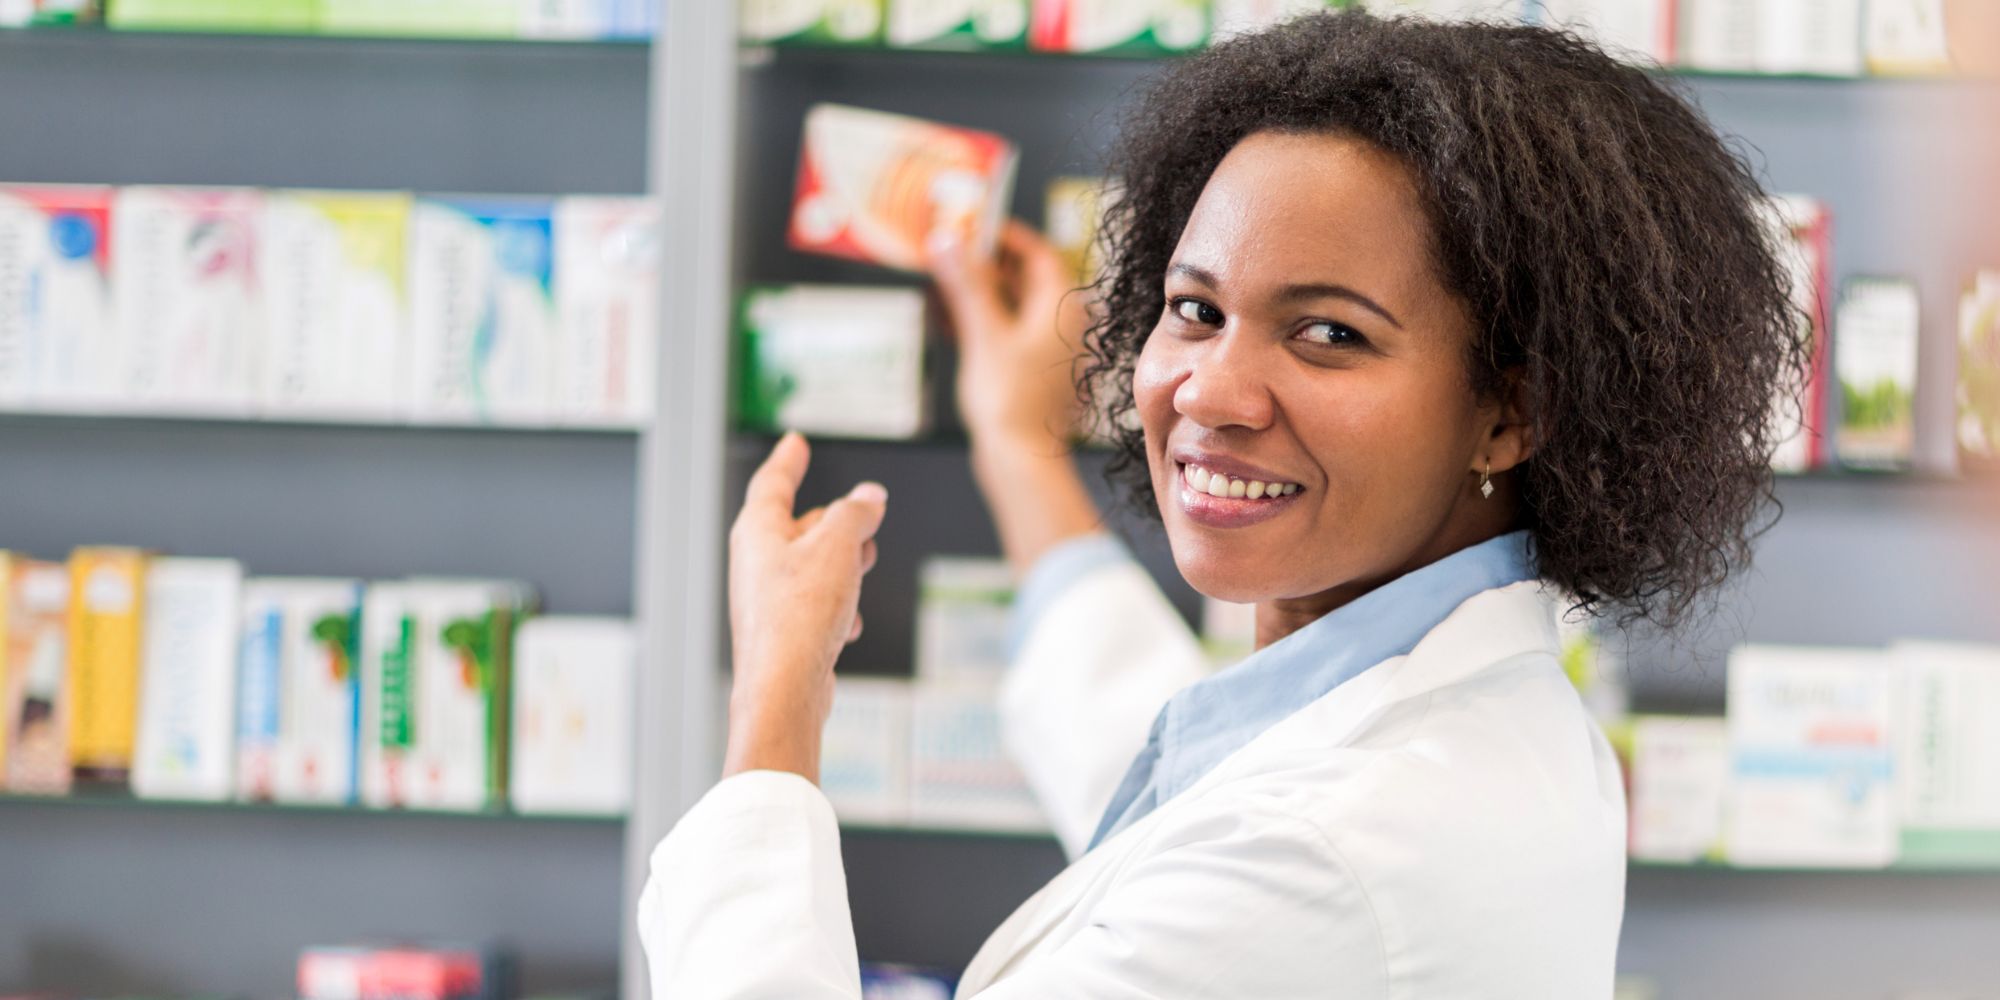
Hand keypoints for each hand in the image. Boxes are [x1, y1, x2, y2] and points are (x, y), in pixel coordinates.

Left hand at [722, 432, 887, 781]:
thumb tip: (870, 497)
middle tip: (867, 517)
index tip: (795, 443)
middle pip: (799, 524)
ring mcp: (767, 597)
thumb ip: (856, 513)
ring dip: (843, 565)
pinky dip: (838, 608)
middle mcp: (756, 561)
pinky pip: (815, 605)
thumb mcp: (838, 546)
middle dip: (836, 521)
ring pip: (812, 566)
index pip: (772, 481)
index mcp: (758, 530)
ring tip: (863, 568)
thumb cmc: (798, 616)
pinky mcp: (783, 629)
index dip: (788, 460)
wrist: (785, 686)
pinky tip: (848, 624)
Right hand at [930, 220, 1093, 454]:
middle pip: (1022, 278)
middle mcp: (1060, 324)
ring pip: (1010, 306)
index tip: (973, 223)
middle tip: (948, 246)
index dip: (1005, 234)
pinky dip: (978, 319)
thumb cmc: (1011, 400)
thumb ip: (966, 283)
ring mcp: (1045, 350)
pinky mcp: (1028, 372)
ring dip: (976, 290)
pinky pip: (1003, 332)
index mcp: (1061, 307)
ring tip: (938, 277)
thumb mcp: (983, 332)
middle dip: (984, 261)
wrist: (1020, 460)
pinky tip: (946, 317)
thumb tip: (947, 240)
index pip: (1037, 253)